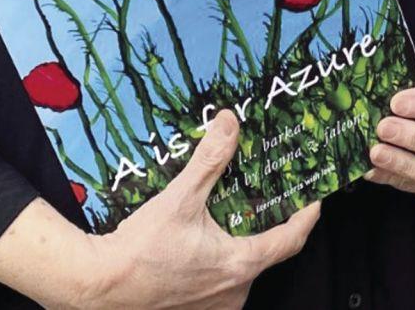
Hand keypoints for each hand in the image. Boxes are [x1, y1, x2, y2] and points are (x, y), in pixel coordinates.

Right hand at [75, 110, 320, 309]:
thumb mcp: (180, 197)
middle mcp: (233, 292)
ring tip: (230, 215)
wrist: (99, 286)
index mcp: (239, 265)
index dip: (306, 217)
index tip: (315, 199)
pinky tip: (203, 242)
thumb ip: (210, 159)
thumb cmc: (139, 251)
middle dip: (265, 225)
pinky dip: (220, 261)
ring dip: (240, 244)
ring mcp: (215, 306)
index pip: (290, 240)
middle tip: (264, 197)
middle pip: (265, 253)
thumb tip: (230, 123)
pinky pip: (221, 283)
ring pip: (241, 269)